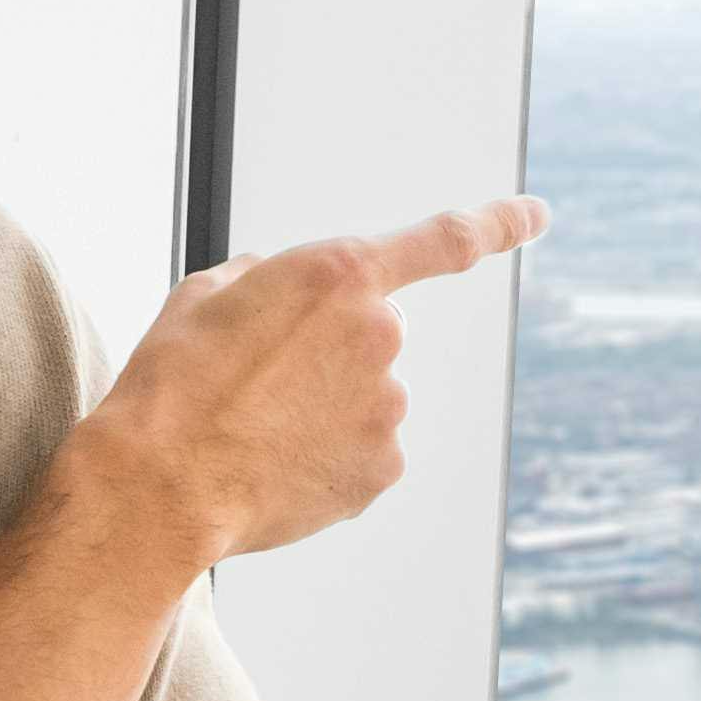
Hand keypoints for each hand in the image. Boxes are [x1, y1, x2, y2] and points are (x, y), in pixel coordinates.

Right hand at [64, 199, 541, 567]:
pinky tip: (277, 466)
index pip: (444, 240)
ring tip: (257, 429)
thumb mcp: (208, 296)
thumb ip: (272, 277)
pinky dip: (328, 457)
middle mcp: (381, 333)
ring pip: (365, 397)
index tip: (539, 215)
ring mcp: (390, 405)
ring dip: (323, 407)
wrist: (161, 485)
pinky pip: (364, 451)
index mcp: (339, 273)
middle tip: (259, 382)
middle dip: (330, 351)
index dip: (498, 224)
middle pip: (372, 333)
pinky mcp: (385, 466)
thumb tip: (289, 292)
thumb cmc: (172, 383)